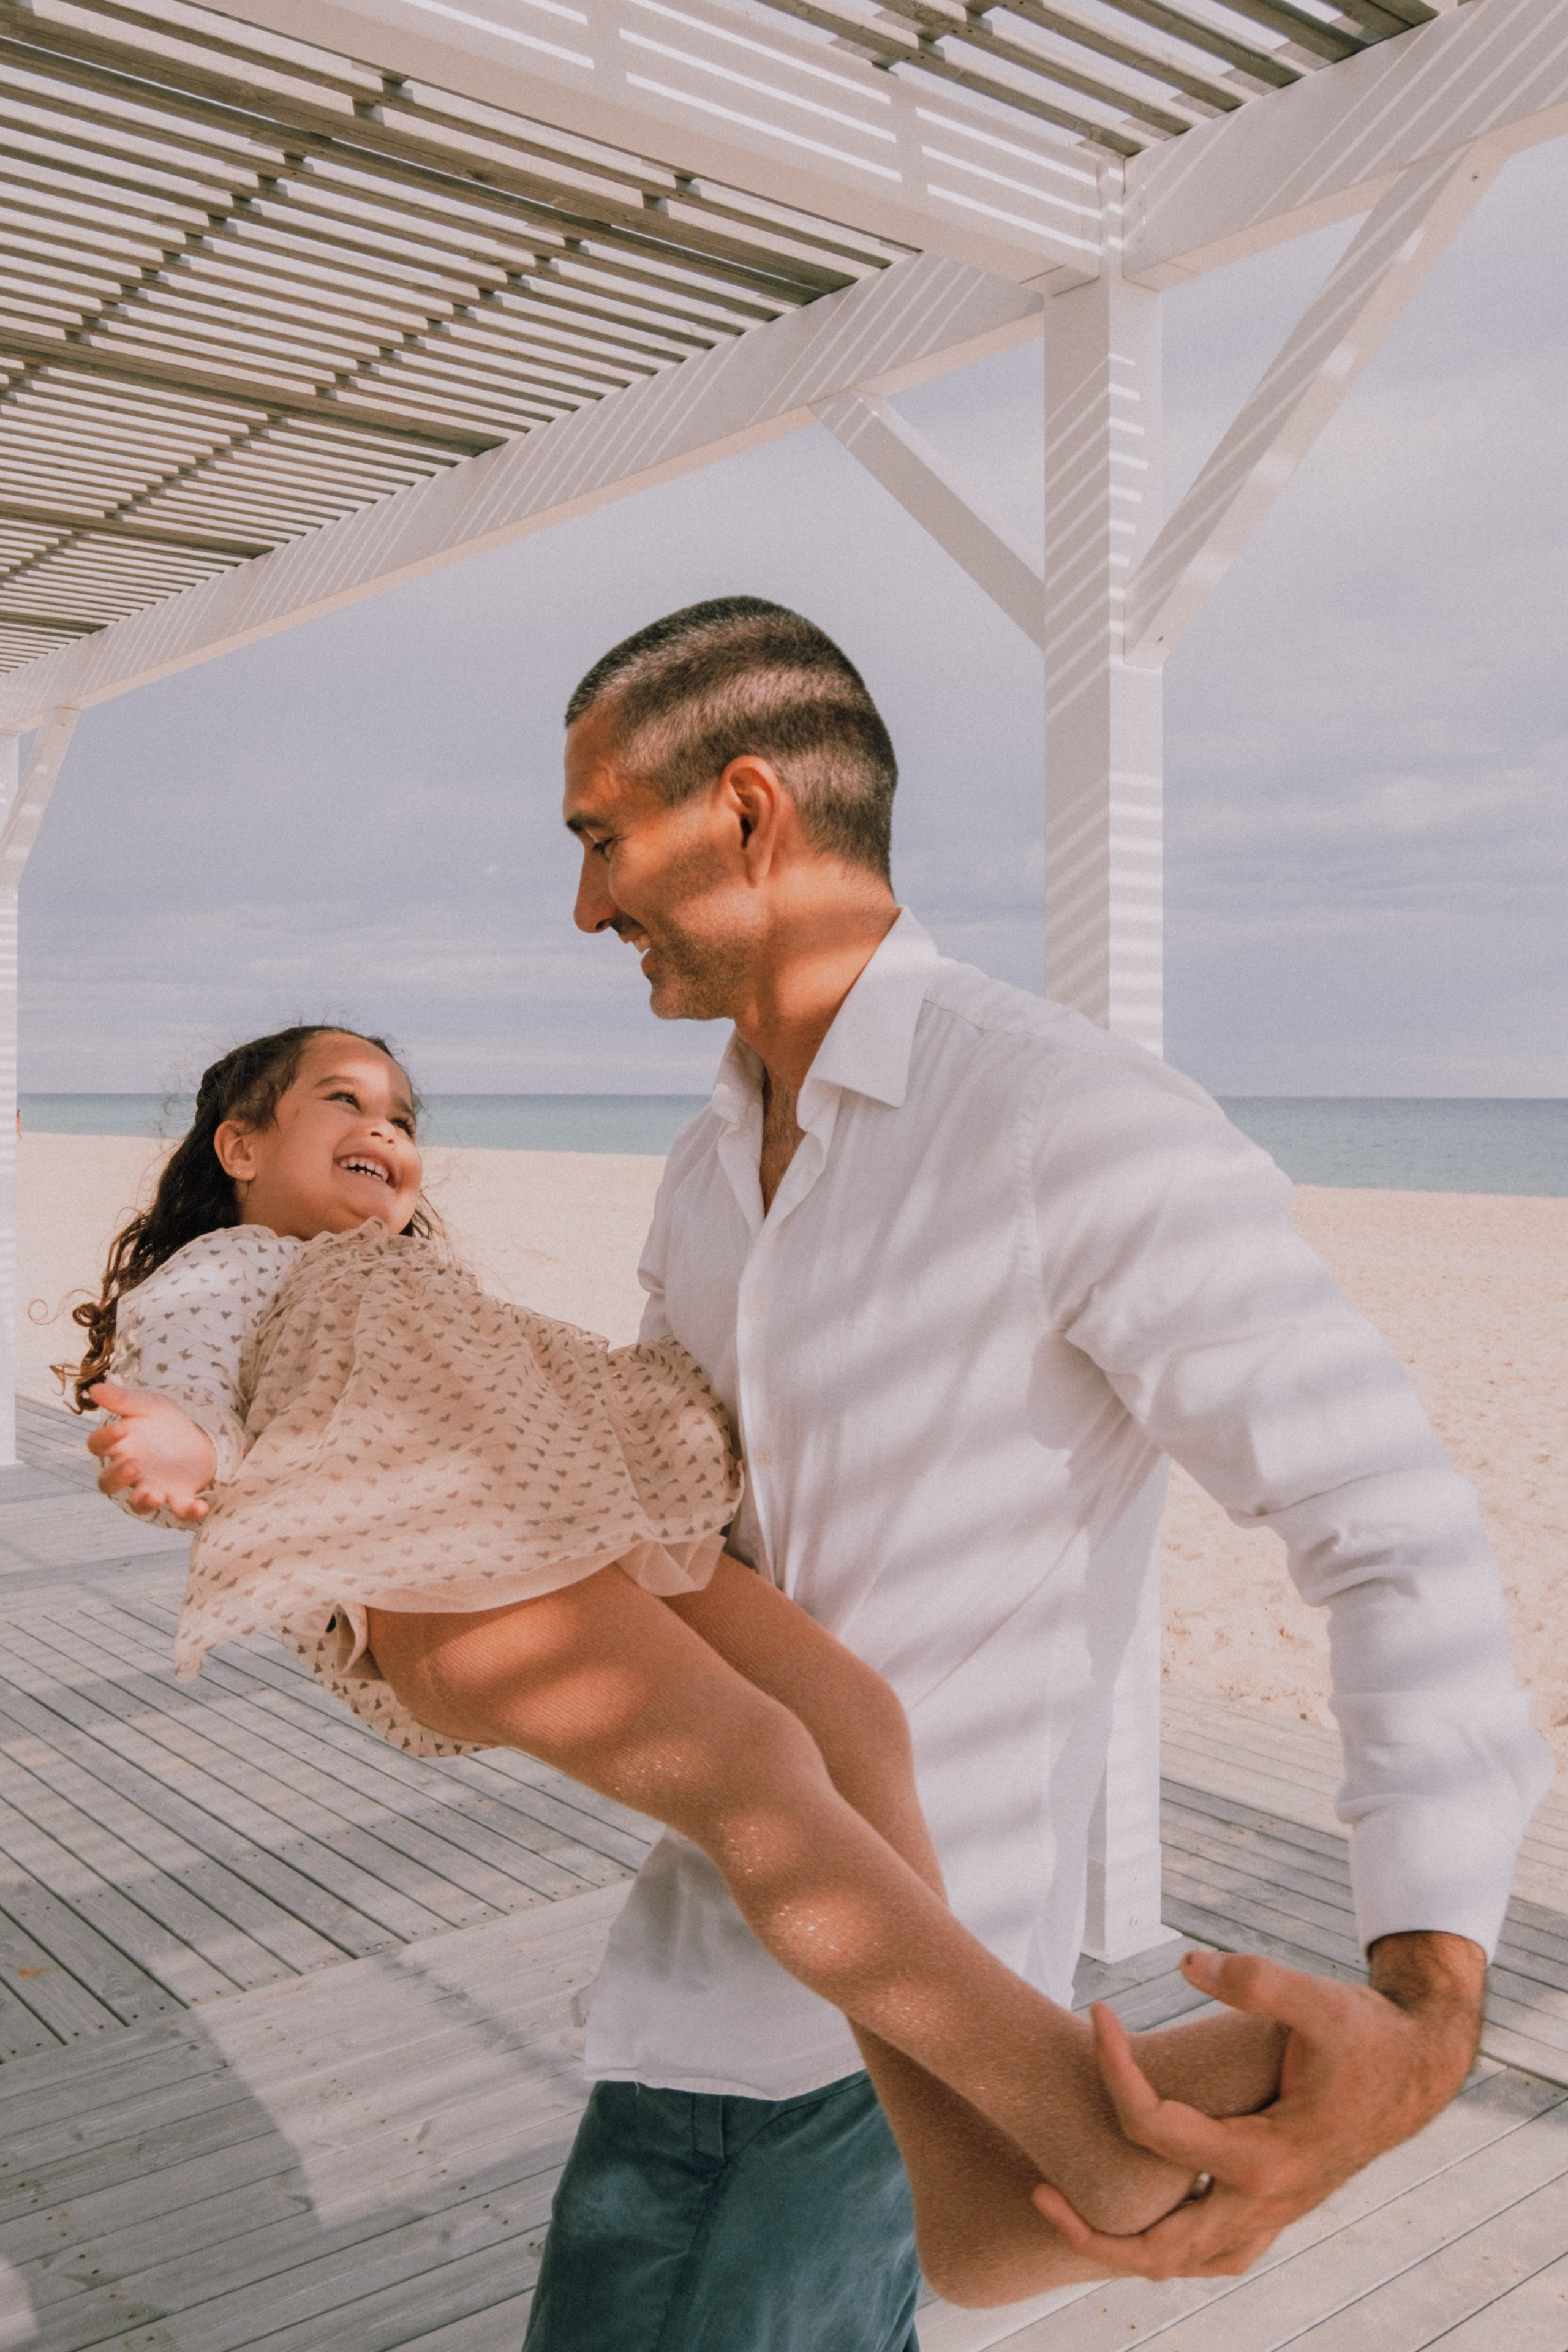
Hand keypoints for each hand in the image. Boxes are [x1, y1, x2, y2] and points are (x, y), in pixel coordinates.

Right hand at [87, 1382, 217, 1523]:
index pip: (97, 1447)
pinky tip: (201, 1506)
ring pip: (138, 1504)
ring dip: (144, 1502)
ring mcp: (152, 1486)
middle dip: (117, 1477)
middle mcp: (130, 1472)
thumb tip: (94, 1389)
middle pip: (108, 1483)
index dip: (104, 1440)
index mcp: (119, 1446)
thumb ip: (123, 1400)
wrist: (197, 1435)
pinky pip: (180, 1510)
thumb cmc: (163, 1421)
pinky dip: (189, 1512)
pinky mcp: (178, 1496)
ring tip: (155, 1493)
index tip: (122, 1429)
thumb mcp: (148, 1405)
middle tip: (135, 1465)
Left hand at [1032, 1933, 1484, 2279]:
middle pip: (1161, 2247)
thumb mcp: (1316, 1997)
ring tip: (1069, 2217)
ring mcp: (1273, 2214)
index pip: (1155, 2126)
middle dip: (1092, 2231)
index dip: (1113, 2067)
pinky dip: (1172, 2250)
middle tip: (1037, 2189)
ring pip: (1188, 2264)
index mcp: (1265, 2157)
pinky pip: (1214, 2254)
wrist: (1416, 2066)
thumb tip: (1187, 1965)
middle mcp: (1266, 2200)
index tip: (1098, 2012)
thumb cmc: (1364, 2033)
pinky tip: (1140, 2216)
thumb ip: (1254, 1980)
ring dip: (1126, 2253)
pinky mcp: (1277, 2207)